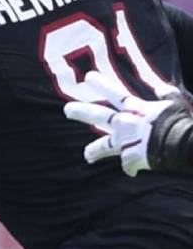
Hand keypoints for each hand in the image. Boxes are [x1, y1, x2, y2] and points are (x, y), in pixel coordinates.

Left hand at [63, 71, 181, 175]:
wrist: (181, 143)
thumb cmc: (180, 122)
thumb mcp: (175, 103)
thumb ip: (167, 95)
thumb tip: (161, 86)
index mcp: (136, 108)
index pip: (115, 93)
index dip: (101, 84)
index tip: (88, 77)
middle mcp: (125, 123)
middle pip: (98, 116)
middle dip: (80, 112)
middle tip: (67, 109)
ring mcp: (125, 142)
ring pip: (103, 146)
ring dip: (93, 151)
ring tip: (87, 155)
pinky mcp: (129, 159)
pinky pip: (129, 166)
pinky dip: (132, 168)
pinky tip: (132, 172)